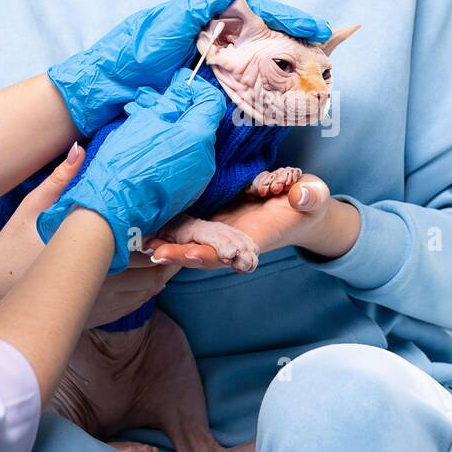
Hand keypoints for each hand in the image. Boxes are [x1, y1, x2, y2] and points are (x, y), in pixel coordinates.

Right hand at [0, 145, 179, 324]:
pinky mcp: (98, 314)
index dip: (162, 228)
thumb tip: (80, 147)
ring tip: (173, 248)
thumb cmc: (13, 243)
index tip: (175, 215)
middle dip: (170, 248)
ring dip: (164, 268)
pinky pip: (137, 303)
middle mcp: (99, 280)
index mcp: (88, 249)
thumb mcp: (34, 207)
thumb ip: (61, 179)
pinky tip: (154, 271)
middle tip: (184, 231)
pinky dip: (150, 287)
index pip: (140, 239)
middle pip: (152, 264)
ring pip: (150, 286)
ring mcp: (101, 301)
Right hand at [38, 68, 224, 272]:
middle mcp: (206, 159)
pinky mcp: (186, 191)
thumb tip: (185, 86)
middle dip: (180, 110)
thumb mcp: (146, 121)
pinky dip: (171, 150)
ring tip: (144, 127)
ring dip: (173, 130)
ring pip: (192, 143)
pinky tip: (147, 150)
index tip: (176, 86)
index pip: (211, 101)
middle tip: (152, 105)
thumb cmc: (125, 162)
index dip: (194, 89)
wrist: (113, 209)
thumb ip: (171, 102)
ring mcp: (198, 179)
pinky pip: (185, 162)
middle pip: (201, 123)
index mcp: (199, 137)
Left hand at [46, 0, 332, 136]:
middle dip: (300, 44)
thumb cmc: (134, 51)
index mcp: (211, 18)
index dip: (291, 18)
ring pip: (261, 66)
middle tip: (328, 54)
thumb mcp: (170, 20)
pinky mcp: (209, 96)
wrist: (105, 91)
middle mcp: (218, 42)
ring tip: (319, 76)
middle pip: (269, 39)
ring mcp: (216, 70)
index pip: (261, 13)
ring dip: (290, 70)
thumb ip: (205, 1)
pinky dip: (267, 94)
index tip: (318, 28)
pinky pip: (244, 92)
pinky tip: (287, 98)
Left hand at [144, 174, 337, 268]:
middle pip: (198, 249)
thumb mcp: (313, 196)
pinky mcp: (214, 211)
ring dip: (165, 239)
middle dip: (175, 251)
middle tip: (150, 248)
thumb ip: (309, 197)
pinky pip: (188, 220)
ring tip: (138, 235)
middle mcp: (231, 236)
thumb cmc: (308, 201)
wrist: (300, 202)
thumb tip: (300, 195)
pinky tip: (146, 215)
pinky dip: (168, 221)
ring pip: (189, 236)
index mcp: (252, 238)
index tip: (189, 256)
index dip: (207, 255)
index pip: (225, 252)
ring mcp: (220, 225)